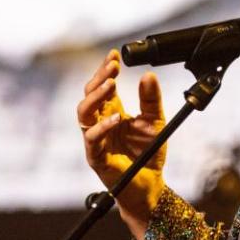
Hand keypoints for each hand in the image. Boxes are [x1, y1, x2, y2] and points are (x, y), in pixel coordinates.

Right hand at [77, 49, 166, 239]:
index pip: (102, 86)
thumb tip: (148, 75)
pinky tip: (116, 117)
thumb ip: (151, 99)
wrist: (150, 185)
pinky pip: (92, 139)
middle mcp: (100, 123)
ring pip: (83, 113)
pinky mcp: (95, 157)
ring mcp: (95, 140)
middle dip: (99, 78)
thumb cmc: (148, 154)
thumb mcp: (155, 121)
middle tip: (113, 67)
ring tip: (111, 85)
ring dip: (96, 97)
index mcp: (111, 112)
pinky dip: (103, 126)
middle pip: (89, 95)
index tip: (115, 55)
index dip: (105, 69)